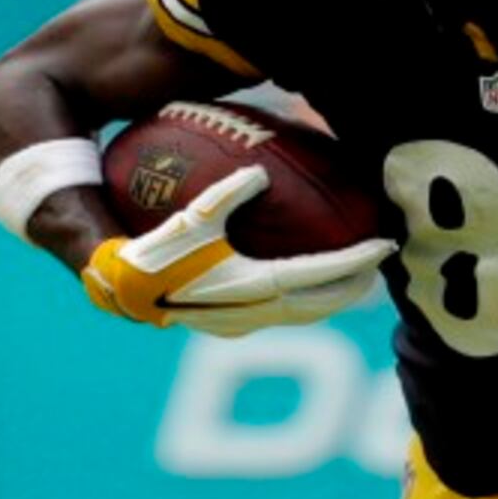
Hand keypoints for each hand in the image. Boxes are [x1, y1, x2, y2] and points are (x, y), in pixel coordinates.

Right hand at [80, 165, 395, 335]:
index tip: (384, 246)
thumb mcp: (190, 218)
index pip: (318, 276)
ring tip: (354, 273)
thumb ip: (226, 196)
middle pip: (320, 304)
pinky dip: (301, 297)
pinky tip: (302, 277)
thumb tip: (260, 175)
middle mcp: (251, 313)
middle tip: (380, 261)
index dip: (354, 261)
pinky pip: (277, 311)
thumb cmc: (146, 249)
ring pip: (301, 313)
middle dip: (354, 285)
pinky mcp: (225, 323)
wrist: (114, 289)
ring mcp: (238, 322)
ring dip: (330, 296)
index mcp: (250, 287)